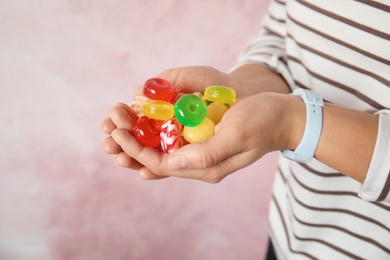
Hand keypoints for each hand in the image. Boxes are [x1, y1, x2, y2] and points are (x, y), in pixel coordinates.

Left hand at [105, 92, 302, 181]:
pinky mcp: (202, 137)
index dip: (135, 150)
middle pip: (155, 157)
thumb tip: (172, 162)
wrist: (282, 116)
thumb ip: (207, 154)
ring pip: (160, 147)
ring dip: (138, 134)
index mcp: (205, 168)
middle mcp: (199, 163)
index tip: (117, 131)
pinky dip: (154, 127)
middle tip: (110, 122)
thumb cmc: (263, 122)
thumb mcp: (237, 135)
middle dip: (130, 141)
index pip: (160, 164)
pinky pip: (172, 136)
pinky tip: (141, 118)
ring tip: (119, 118)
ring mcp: (200, 151)